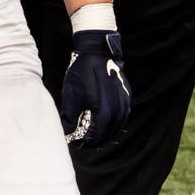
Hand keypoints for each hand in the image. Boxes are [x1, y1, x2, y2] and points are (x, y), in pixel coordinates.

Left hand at [59, 29, 130, 147]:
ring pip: (116, 128)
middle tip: (82, 141)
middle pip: (106, 136)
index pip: (94, 138)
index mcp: (104, 113)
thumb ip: (70, 118)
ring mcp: (125, 104)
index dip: (83, 142)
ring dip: (104, 134)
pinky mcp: (127, 98)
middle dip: (93, 141)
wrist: (97, 52)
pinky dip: (112, 124)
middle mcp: (118, 111)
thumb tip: (67, 135)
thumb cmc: (82, 73)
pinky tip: (104, 123)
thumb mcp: (71, 96)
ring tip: (91, 135)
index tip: (74, 141)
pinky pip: (121, 118)